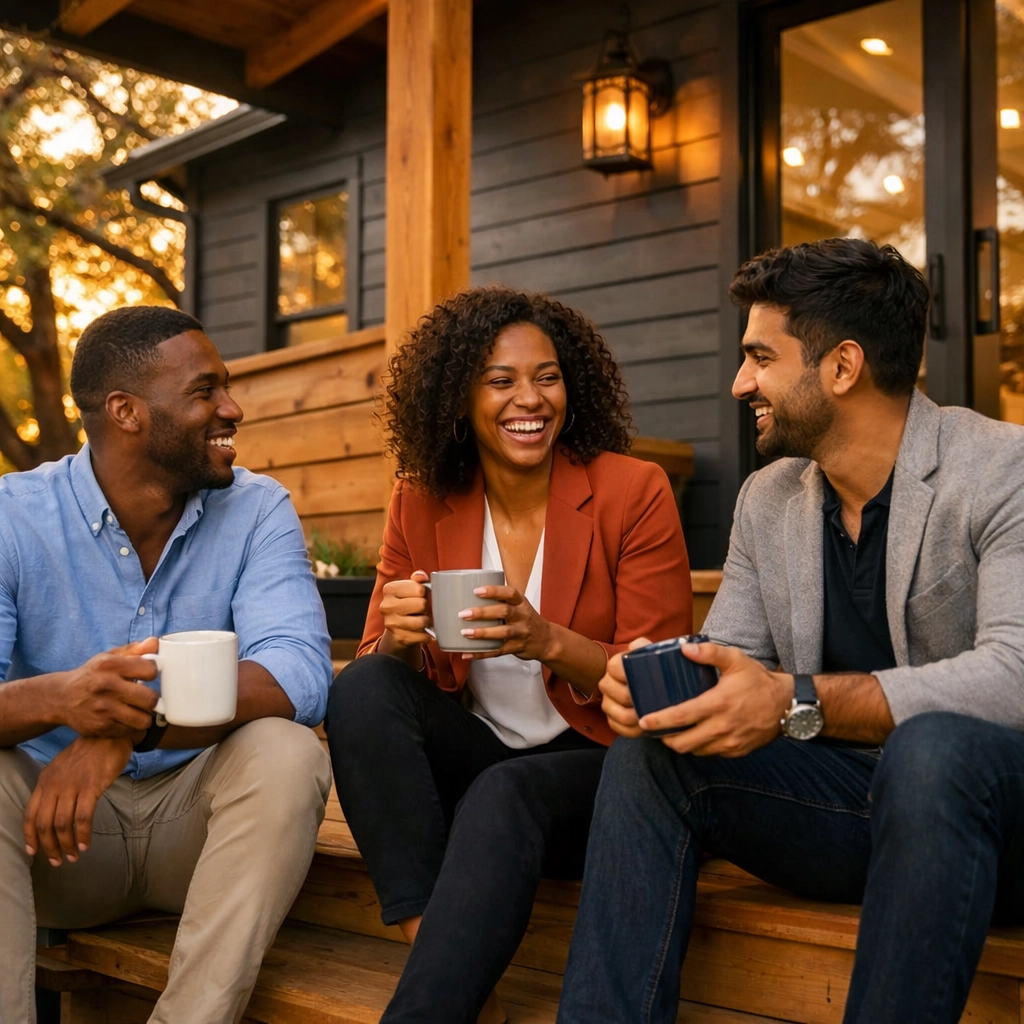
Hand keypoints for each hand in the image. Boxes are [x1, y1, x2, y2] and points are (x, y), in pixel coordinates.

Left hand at [24, 736, 132, 865]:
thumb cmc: (89, 752)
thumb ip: (54, 787)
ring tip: (74, 856)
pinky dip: (83, 834)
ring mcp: (72, 785)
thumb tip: (51, 812)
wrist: (110, 735)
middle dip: (50, 847)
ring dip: (67, 844)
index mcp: (45, 780)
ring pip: (63, 824)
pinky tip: (86, 844)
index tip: (34, 852)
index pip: (30, 814)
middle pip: (45, 824)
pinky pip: (83, 817)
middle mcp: (54, 784)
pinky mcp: (91, 787)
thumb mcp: (63, 767)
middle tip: (57, 860)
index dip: (30, 837)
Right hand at [57, 638, 159, 737]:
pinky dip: (132, 726)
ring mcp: (103, 709)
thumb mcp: (108, 658)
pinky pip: (131, 731)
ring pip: (144, 719)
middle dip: (151, 698)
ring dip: (144, 715)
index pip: (150, 670)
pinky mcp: (100, 727)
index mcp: (110, 665)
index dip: (152, 673)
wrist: (61, 698)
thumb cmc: (92, 675)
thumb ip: (134, 650)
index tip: (147, 675)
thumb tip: (155, 643)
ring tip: (138, 709)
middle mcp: (106, 686)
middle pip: (150, 699)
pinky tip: (126, 718)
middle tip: (145, 697)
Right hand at [380, 570, 432, 650]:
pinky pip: (422, 636)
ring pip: (421, 622)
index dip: (425, 593)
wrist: (397, 626)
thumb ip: (418, 579)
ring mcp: (391, 623)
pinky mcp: (399, 637)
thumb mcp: (411, 587)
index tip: (421, 596)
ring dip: (427, 621)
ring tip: (423, 619)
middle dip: (426, 607)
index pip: (419, 589)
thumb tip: (422, 577)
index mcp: (389, 589)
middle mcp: (387, 606)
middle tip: (422, 609)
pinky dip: (427, 635)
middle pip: (421, 604)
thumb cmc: (408, 602)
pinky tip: (424, 631)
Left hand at [457, 584, 553, 661]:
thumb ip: (501, 600)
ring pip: (502, 633)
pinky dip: (482, 653)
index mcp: (521, 603)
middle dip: (483, 612)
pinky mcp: (516, 648)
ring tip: (465, 632)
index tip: (477, 590)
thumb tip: (469, 593)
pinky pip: (498, 651)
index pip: (510, 593)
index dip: (494, 591)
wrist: (547, 640)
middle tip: (464, 613)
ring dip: (482, 633)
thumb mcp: (519, 606)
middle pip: (504, 612)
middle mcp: (522, 617)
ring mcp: (521, 633)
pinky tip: (468, 653)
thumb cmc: (527, 620)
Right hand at [598, 638, 649, 737]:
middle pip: (621, 695)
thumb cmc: (653, 669)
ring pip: (620, 715)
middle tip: (657, 703)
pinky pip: (619, 728)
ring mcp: (607, 702)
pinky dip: (634, 731)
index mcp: (614, 665)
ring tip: (655, 718)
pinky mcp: (611, 719)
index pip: (616, 667)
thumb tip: (636, 644)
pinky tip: (647, 728)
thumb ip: (645, 647)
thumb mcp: (652, 654)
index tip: (649, 680)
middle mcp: (607, 683)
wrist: (653, 685)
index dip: (631, 674)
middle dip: (640, 701)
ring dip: (639, 719)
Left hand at [638, 643, 792, 756]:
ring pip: (695, 750)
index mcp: (718, 704)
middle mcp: (722, 727)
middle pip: (683, 742)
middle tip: (654, 727)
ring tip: (671, 731)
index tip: (643, 721)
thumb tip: (683, 648)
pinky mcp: (736, 751)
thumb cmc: (758, 680)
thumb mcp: (736, 660)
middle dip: (664, 737)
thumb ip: (709, 652)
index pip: (682, 717)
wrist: (787, 705)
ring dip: (680, 743)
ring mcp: (730, 743)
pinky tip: (694, 735)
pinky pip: (709, 754)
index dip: (660, 721)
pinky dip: (698, 746)